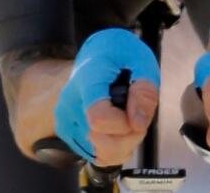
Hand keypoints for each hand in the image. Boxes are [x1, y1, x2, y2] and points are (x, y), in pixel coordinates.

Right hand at [54, 28, 160, 166]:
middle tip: (138, 114)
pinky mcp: (66, 132)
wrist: (92, 54)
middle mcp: (69, 102)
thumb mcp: (141, 59)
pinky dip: (114, 148)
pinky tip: (118, 127)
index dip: (124, 124)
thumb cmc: (118, 54)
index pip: (98, 118)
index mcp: (87, 80)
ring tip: (128, 118)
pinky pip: (95, 155)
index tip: (136, 112)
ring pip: (99, 153)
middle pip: (101, 142)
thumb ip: (144, 89)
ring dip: (124, 143)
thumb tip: (137, 123)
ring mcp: (65, 119)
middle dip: (130, 136)